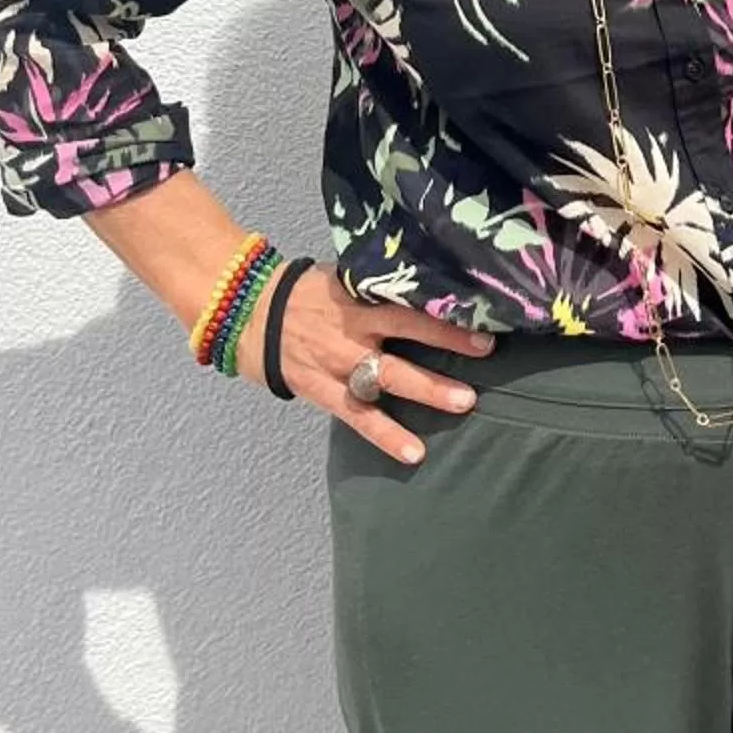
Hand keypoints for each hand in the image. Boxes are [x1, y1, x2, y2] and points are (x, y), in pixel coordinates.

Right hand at [239, 266, 495, 461]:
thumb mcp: (343, 279)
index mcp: (359, 301)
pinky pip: (358, 417)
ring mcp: (336, 365)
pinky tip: (414, 454)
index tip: (483, 324)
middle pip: (403, 344)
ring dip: (426, 393)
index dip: (444, 318)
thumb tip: (431, 286)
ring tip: (463, 404)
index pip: (409, 309)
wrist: (246, 312)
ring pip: (385, 382)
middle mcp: (351, 334)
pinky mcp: (322, 391)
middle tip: (485, 356)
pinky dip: (386, 436)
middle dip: (445, 349)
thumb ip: (379, 288)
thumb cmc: (304, 292)